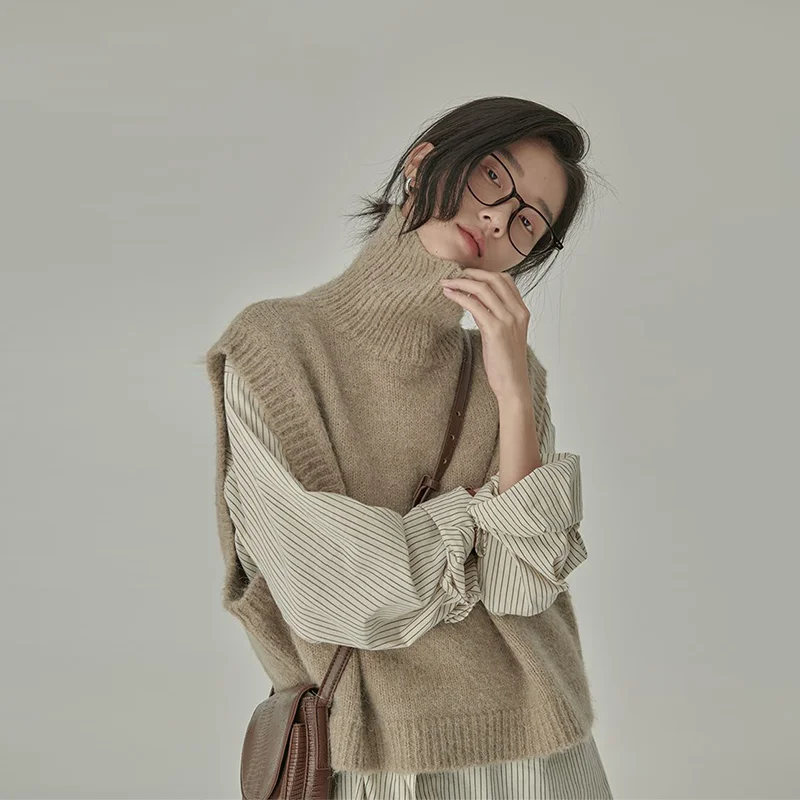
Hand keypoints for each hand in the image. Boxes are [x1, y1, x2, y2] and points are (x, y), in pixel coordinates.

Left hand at [440, 268, 530, 402]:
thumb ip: (494, 316)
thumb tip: (474, 302)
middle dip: (472, 273)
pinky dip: (459, 297)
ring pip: (483, 289)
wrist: (513, 385)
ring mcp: (508, 320)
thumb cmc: (506, 364)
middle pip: (494, 279)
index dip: (484, 273)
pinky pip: (474, 305)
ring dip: (461, 282)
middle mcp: (517, 312)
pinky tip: (449, 295)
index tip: (467, 275)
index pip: (505, 280)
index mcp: (522, 311)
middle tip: (453, 275)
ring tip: (446, 283)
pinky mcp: (496, 330)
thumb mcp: (504, 334)